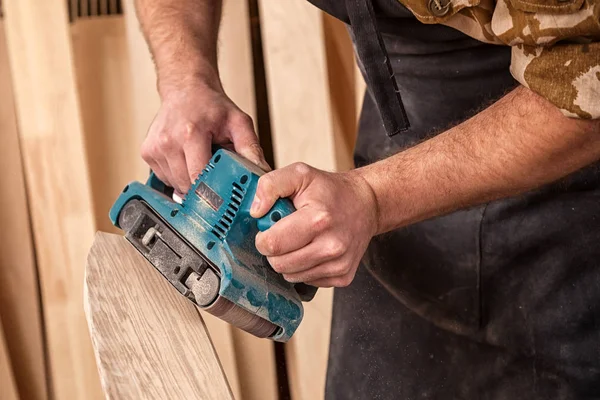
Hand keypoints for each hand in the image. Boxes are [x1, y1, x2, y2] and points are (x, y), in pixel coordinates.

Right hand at [141, 84, 268, 193]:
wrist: (185, 88)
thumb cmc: (211, 106)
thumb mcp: (239, 122)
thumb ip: (251, 149)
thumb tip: (263, 173)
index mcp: (190, 133)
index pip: (199, 177)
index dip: (212, 190)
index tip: (224, 198)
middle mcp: (168, 141)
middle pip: (186, 185)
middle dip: (203, 187)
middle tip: (215, 177)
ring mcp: (154, 148)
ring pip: (175, 185)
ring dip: (190, 182)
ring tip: (199, 162)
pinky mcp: (147, 152)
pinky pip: (165, 178)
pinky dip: (178, 176)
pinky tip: (186, 160)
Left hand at [250, 163, 378, 286]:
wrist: (366, 205)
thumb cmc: (330, 190)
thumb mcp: (300, 174)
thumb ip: (271, 185)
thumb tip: (255, 211)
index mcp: (318, 219)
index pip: (273, 244)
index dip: (263, 237)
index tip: (270, 227)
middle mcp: (332, 246)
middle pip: (279, 264)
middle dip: (274, 250)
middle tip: (284, 233)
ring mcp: (339, 264)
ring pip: (291, 276)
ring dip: (288, 260)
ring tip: (300, 240)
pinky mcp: (343, 276)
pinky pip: (307, 281)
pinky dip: (304, 268)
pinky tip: (313, 249)